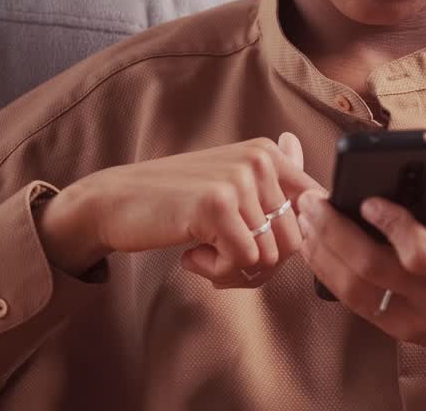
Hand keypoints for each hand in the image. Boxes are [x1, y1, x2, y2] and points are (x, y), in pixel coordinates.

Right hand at [36, 133, 321, 287]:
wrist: (113, 202)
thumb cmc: (174, 201)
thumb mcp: (227, 184)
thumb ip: (271, 184)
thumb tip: (311, 175)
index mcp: (267, 153)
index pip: (312, 212)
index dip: (285, 244)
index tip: (250, 245)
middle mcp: (260, 160)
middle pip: (295, 241)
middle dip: (261, 266)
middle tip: (221, 259)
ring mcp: (239, 180)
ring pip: (272, 256)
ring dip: (237, 272)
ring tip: (204, 255)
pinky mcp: (217, 205)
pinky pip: (243, 262)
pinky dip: (217, 272)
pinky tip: (191, 255)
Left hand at [297, 149, 425, 362]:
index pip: (423, 254)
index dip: (393, 227)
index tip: (369, 199)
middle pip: (375, 271)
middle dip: (336, 232)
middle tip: (313, 200)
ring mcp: (416, 321)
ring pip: (355, 291)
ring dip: (323, 251)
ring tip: (305, 216)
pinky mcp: (396, 330)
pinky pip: (352, 303)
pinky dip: (327, 271)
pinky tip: (313, 242)